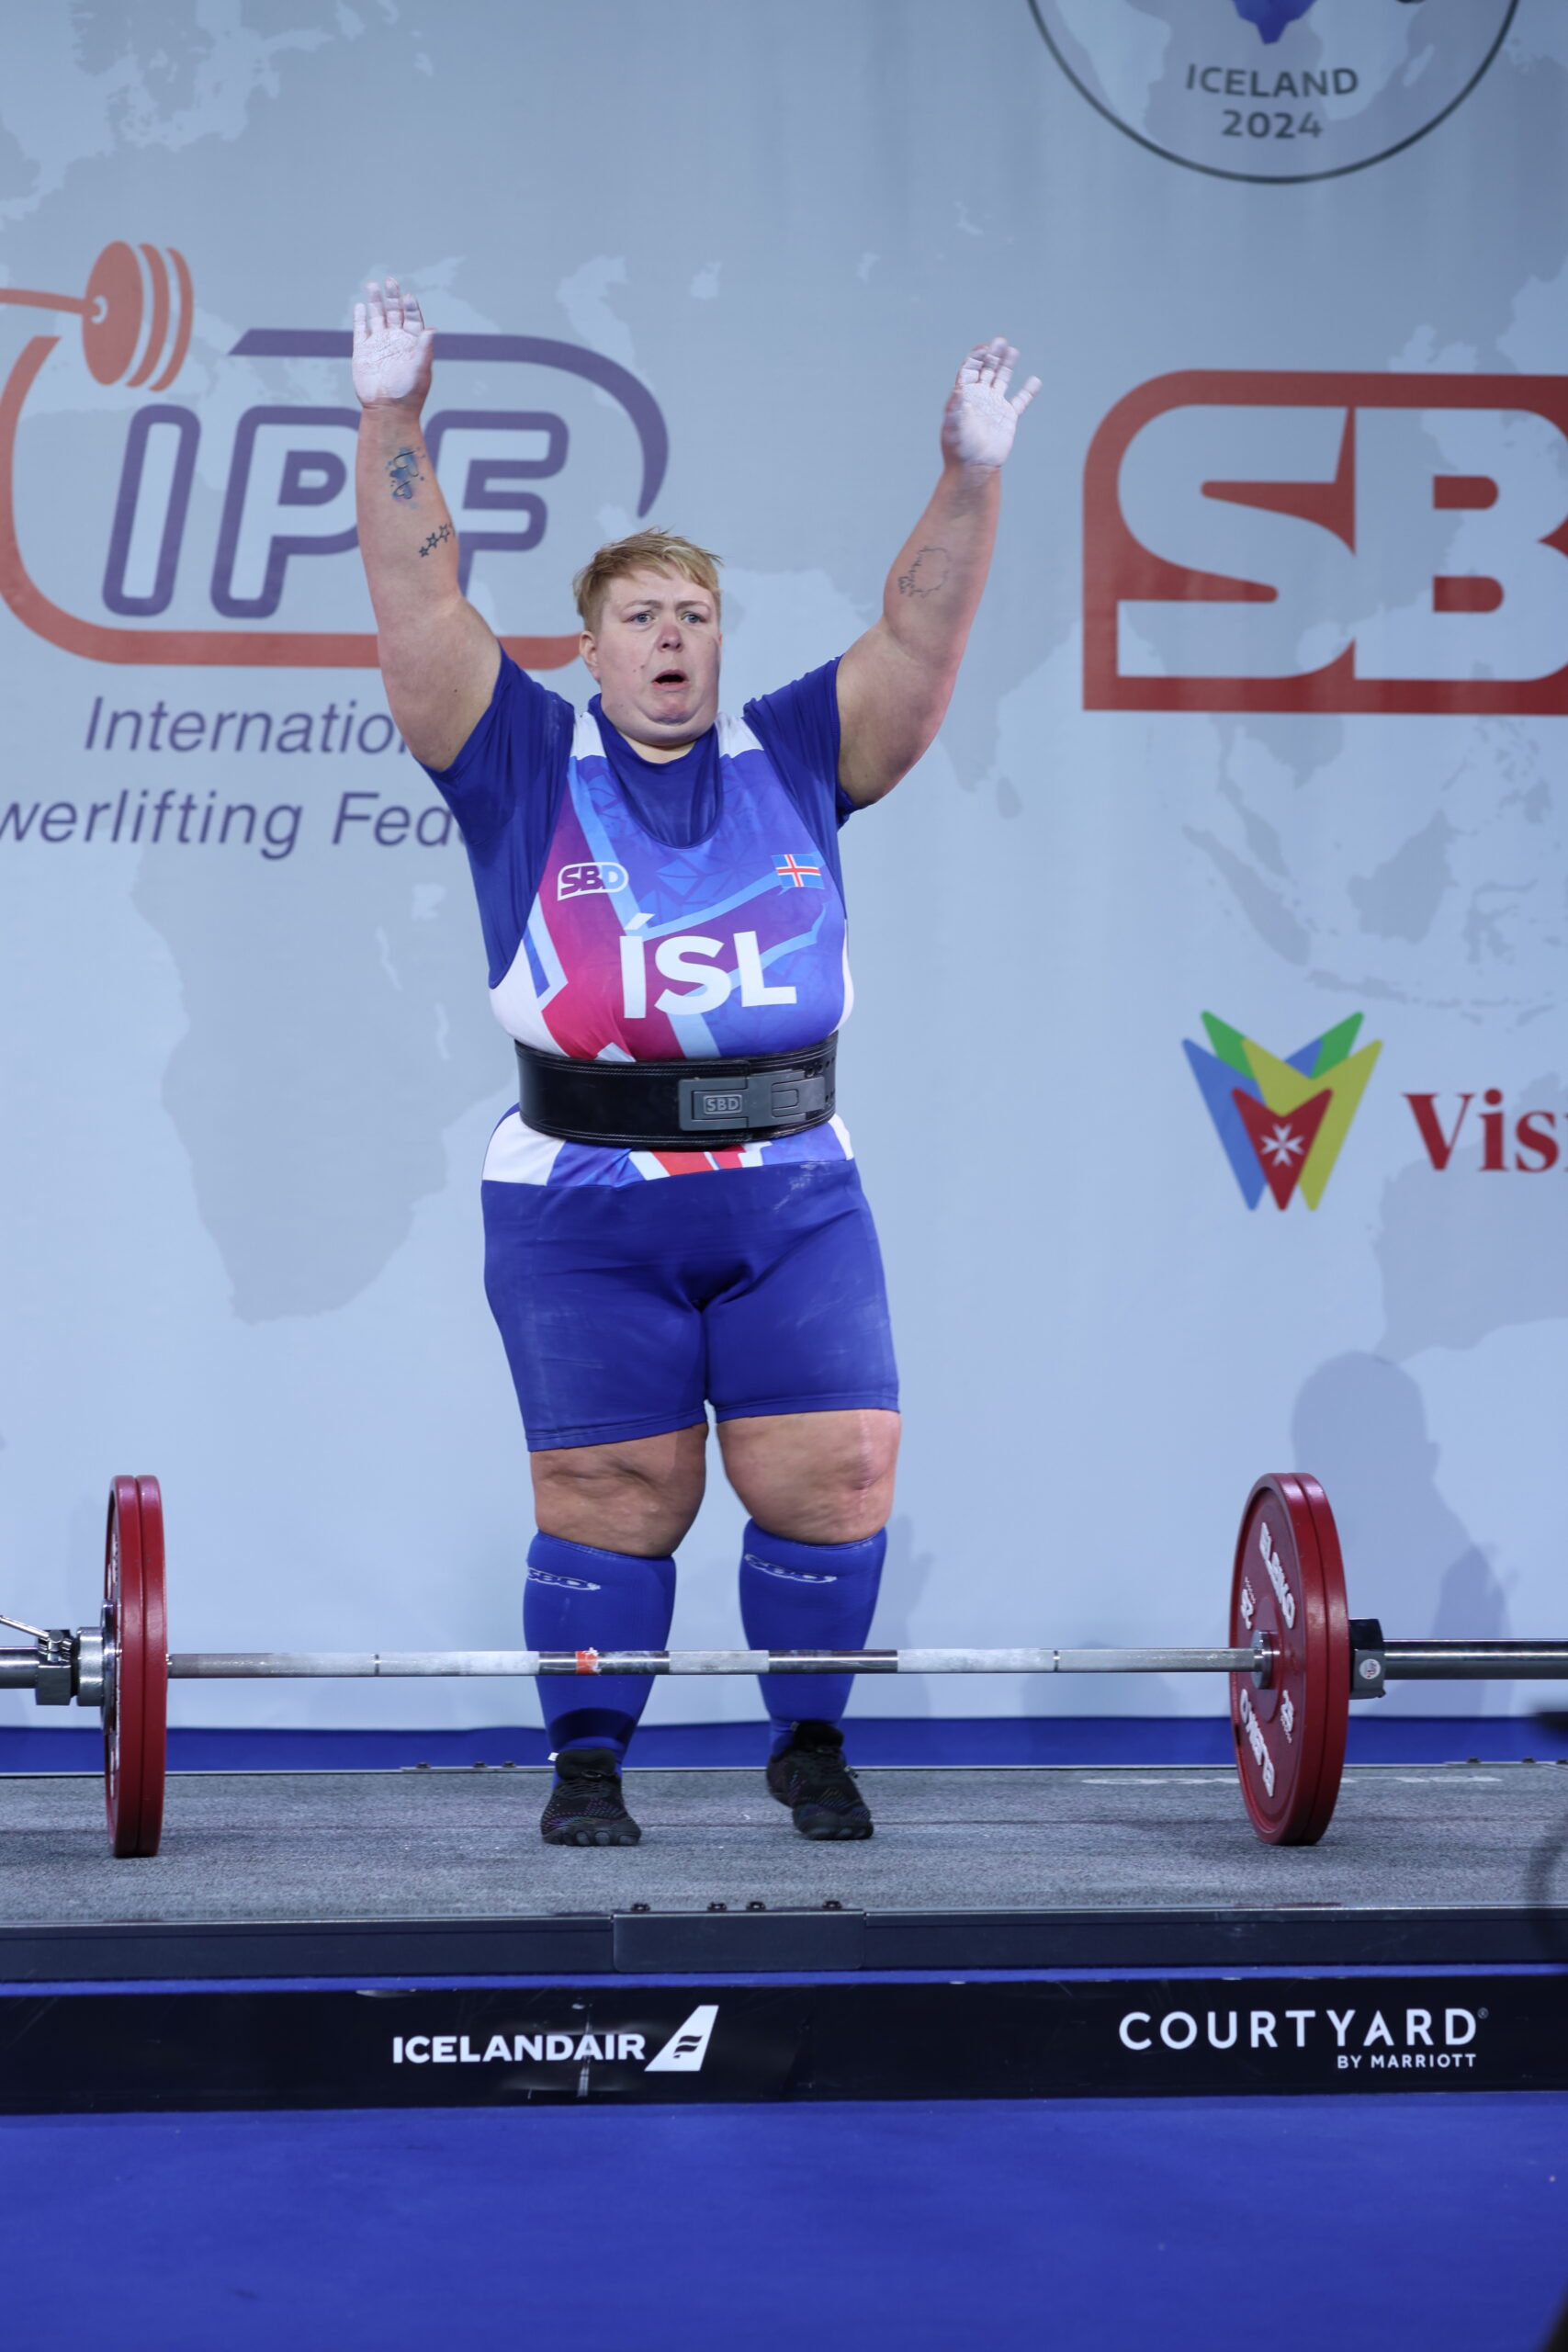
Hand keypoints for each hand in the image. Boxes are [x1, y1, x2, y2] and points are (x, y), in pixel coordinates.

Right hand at [352, 276, 433, 409]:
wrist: (387, 411)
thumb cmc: (408, 395)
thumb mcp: (420, 372)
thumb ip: (424, 350)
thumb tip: (432, 330)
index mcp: (412, 344)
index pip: (412, 319)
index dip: (410, 307)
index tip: (408, 297)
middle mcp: (396, 341)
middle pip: (394, 312)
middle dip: (392, 297)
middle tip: (390, 281)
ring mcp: (379, 344)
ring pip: (377, 317)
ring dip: (375, 301)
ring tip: (373, 285)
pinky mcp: (363, 351)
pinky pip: (361, 330)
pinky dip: (360, 318)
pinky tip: (360, 306)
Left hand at [941, 338, 1039, 469]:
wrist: (974, 468)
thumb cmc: (959, 449)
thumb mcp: (954, 427)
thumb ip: (956, 407)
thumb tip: (958, 388)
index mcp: (965, 396)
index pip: (970, 370)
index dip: (976, 358)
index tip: (984, 348)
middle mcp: (979, 397)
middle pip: (987, 370)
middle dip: (993, 355)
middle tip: (1000, 341)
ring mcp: (994, 406)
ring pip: (1002, 379)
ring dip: (1007, 365)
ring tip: (1012, 350)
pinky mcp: (1007, 417)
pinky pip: (1020, 401)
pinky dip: (1028, 392)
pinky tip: (1035, 381)